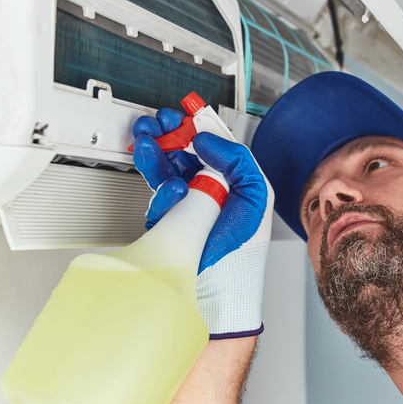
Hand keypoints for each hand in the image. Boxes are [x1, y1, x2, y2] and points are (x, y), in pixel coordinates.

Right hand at [133, 110, 273, 338]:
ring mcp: (186, 208)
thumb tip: (206, 138)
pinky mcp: (167, 223)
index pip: (212, 148)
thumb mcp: (255, 193)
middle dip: (167, 136)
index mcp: (231, 183)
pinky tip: (171, 189)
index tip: (185, 114)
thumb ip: (237, 159)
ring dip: (155, 154)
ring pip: (165, 172)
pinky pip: (159, 200)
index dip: (197, 129)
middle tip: (157, 123)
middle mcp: (208, 193)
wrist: (221, 289)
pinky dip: (163, 191)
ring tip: (147, 142)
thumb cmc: (243, 250)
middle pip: (183, 155)